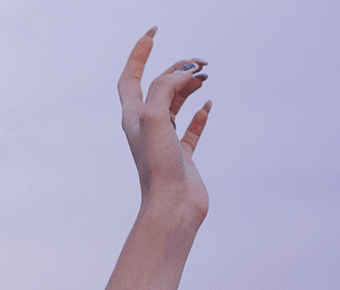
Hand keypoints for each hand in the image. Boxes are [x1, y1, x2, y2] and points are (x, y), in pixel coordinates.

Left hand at [118, 27, 211, 221]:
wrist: (171, 207)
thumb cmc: (157, 167)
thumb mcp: (155, 117)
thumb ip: (165, 87)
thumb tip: (186, 73)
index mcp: (133, 117)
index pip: (130, 77)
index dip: (139, 53)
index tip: (154, 32)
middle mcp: (146, 128)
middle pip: (158, 87)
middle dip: (177, 69)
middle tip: (201, 63)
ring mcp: (165, 142)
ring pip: (175, 105)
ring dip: (189, 87)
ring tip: (206, 76)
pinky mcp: (182, 157)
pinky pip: (191, 129)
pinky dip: (200, 115)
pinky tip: (208, 106)